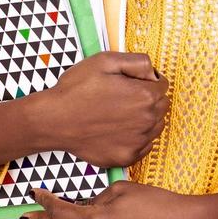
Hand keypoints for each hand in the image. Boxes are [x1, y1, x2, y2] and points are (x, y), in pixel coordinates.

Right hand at [40, 52, 169, 167]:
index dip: (148, 80)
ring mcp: (138, 142)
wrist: (54, 120)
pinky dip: (136, 137)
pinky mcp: (127, 157)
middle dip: (149, 98)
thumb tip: (153, 72)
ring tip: (119, 113)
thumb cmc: (77, 89)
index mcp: (145, 96)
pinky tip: (117, 129)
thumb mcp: (106, 60)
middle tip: (124, 96)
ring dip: (145, 118)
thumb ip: (138, 62)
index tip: (132, 82)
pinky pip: (145, 146)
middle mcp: (147, 121)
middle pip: (162, 106)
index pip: (163, 85)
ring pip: (156, 126)